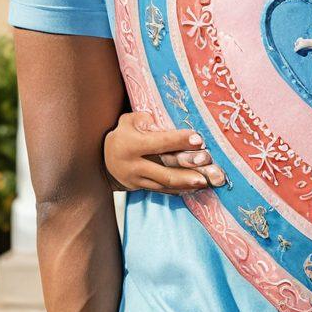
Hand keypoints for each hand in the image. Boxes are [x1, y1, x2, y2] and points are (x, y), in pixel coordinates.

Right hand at [103, 111, 227, 193]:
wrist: (103, 159)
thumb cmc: (123, 133)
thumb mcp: (130, 121)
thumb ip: (149, 121)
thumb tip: (170, 124)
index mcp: (131, 144)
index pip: (159, 143)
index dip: (179, 140)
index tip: (199, 139)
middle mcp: (134, 165)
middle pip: (165, 171)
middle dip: (187, 173)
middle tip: (208, 173)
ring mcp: (137, 180)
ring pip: (165, 184)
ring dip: (187, 185)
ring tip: (206, 183)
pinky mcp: (141, 188)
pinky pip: (162, 190)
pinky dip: (179, 190)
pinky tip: (194, 188)